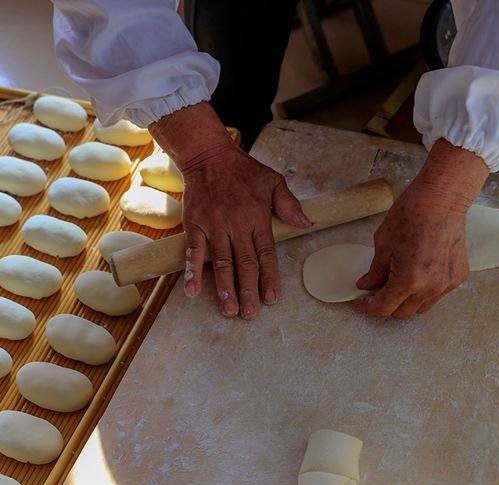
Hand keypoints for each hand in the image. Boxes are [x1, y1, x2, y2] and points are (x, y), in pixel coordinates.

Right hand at [149, 102, 310, 318]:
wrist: (208, 156)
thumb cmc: (243, 171)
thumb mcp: (273, 181)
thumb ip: (288, 204)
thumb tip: (306, 223)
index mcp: (257, 218)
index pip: (266, 253)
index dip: (269, 277)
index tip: (271, 298)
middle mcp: (236, 225)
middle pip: (244, 263)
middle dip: (248, 290)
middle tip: (250, 313)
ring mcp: (214, 226)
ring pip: (221, 262)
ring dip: (224, 288)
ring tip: (229, 310)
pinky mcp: (194, 225)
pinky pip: (193, 252)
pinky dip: (192, 272)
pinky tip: (192, 292)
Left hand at [353, 139, 488, 318]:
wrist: (442, 199)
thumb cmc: (410, 215)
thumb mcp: (383, 244)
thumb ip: (375, 271)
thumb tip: (366, 286)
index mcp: (408, 280)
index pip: (384, 307)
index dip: (368, 307)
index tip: (360, 302)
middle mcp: (430, 287)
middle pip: (402, 313)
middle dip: (386, 305)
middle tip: (375, 292)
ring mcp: (447, 284)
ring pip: (421, 307)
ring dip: (406, 301)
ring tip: (395, 284)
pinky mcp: (458, 277)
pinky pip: (436, 294)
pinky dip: (423, 291)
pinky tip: (416, 274)